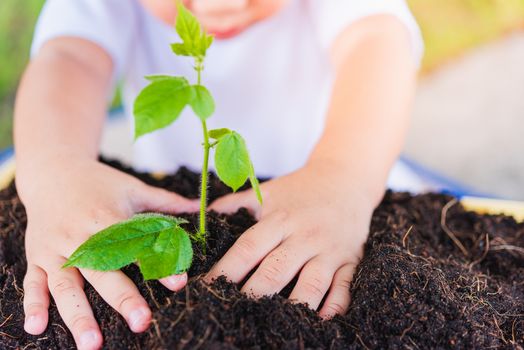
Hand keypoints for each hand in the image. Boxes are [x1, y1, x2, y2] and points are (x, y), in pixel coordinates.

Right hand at [17, 158, 197, 349]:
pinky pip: (33, 283)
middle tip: (141, 322)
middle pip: (102, 271)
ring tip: (92, 344)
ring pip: (66, 285)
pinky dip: (33, 305)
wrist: (53, 172)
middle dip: (122, 297)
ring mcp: (55, 249)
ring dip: (78, 315)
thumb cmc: (100, 183)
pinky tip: (37, 328)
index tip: (178, 282)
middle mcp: (79, 236)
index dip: (157, 263)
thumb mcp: (133, 187)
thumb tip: (200, 207)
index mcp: (106, 217)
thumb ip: (166, 201)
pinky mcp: (37, 257)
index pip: (135, 245)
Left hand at [206, 161, 375, 317]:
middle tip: (233, 313)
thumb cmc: (300, 189)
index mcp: (281, 220)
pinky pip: (344, 289)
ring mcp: (330, 250)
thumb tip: (201, 215)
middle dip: (253, 295)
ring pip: (312, 284)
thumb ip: (235, 203)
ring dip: (293, 306)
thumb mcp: (268, 192)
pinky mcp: (351, 261)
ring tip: (272, 323)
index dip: (226, 270)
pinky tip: (318, 322)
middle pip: (276, 271)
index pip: (248, 248)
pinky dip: (333, 308)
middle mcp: (305, 236)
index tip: (208, 288)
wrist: (346, 178)